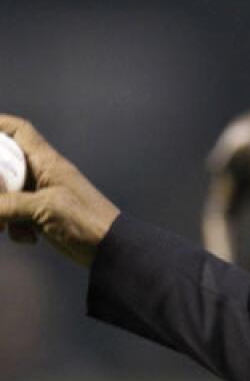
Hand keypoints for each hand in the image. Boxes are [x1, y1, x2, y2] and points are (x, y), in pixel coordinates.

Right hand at [0, 114, 119, 267]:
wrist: (108, 248)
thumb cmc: (86, 221)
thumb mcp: (46, 208)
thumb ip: (10, 204)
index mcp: (47, 162)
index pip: (20, 132)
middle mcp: (41, 174)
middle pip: (2, 165)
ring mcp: (39, 195)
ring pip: (3, 194)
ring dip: (0, 212)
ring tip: (4, 228)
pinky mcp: (40, 216)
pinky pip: (12, 215)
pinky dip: (14, 227)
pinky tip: (29, 237)